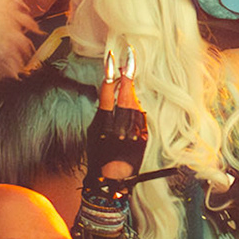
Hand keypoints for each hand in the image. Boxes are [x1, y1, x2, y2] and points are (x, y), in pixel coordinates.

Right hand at [88, 50, 146, 181]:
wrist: (112, 180)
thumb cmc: (98, 155)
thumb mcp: (94, 132)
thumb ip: (104, 111)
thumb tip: (111, 90)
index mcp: (104, 122)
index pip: (108, 91)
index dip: (110, 73)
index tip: (112, 58)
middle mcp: (121, 125)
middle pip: (126, 94)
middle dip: (127, 75)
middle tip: (129, 58)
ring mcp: (135, 130)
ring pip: (135, 103)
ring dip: (131, 91)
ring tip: (127, 79)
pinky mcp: (144, 135)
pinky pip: (140, 116)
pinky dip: (136, 107)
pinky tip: (132, 103)